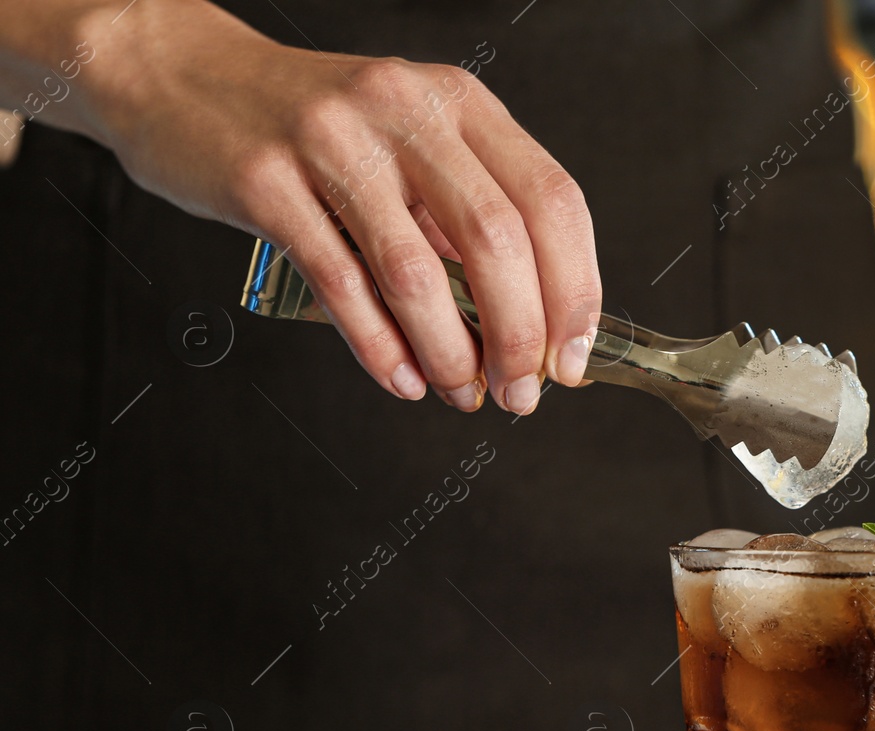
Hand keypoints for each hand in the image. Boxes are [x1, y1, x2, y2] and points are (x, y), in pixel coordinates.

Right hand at [75, 0, 599, 411]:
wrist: (182, 73)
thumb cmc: (312, 125)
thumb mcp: (411, 141)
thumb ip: (467, 213)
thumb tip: (531, 323)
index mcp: (460, 102)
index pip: (552, 200)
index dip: (574, 288)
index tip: (572, 354)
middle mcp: (404, 109)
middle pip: (497, 238)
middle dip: (520, 334)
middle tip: (521, 390)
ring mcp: (332, 142)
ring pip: (416, 270)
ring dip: (450, 351)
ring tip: (461, 393)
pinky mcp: (266, 181)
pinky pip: (341, 282)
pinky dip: (380, 346)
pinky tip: (403, 379)